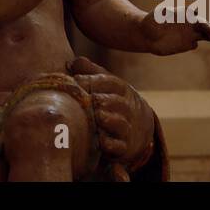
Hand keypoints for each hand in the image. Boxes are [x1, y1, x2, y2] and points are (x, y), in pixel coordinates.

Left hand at [67, 56, 156, 180]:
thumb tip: (71, 62)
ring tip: (97, 116)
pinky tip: (100, 141)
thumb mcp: (106, 83)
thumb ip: (90, 71)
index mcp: (122, 90)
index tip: (75, 80)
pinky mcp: (124, 147)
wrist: (138, 128)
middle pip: (117, 102)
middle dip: (101, 100)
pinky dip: (110, 144)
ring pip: (120, 124)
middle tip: (87, 99)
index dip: (93, 80)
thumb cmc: (113, 100)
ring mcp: (127, 128)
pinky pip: (119, 147)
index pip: (111, 82)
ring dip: (108, 120)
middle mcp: (127, 108)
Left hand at [138, 8, 209, 55]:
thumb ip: (166, 13)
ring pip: (202, 35)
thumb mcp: (159, 14)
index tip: (201, 20)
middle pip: (203, 26)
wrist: (146, 34)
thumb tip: (169, 10)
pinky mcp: (184, 45)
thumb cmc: (152, 20)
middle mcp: (188, 24)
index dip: (200, 18)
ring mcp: (188, 35)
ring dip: (209, 37)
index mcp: (184, 14)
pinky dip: (194, 44)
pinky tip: (194, 43)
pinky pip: (193, 44)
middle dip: (209, 29)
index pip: (196, 16)